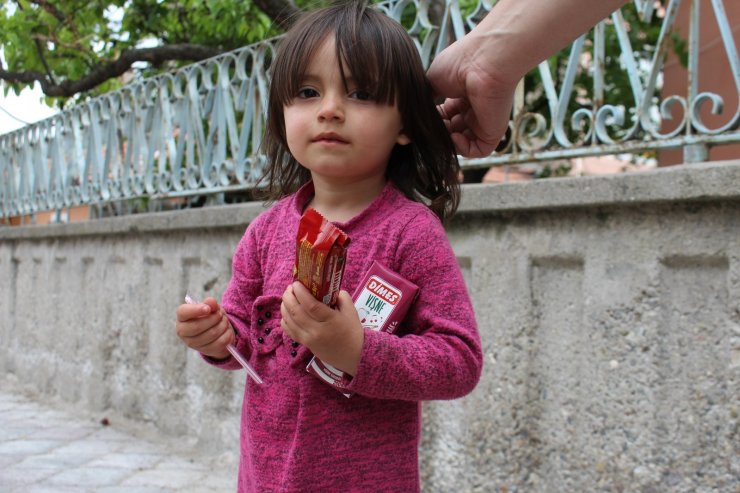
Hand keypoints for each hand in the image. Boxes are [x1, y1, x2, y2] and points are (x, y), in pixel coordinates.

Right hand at [175, 297, 233, 359]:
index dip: (195, 310)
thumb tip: (210, 301)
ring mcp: (194, 344)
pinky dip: (227, 334)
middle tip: (220, 314)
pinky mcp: (206, 350)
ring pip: (211, 334)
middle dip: (214, 318)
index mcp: (182, 318)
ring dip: (223, 325)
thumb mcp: (210, 307)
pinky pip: (220, 342)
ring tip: (224, 321)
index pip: (183, 313)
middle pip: (198, 326)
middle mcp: (183, 332)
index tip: (207, 308)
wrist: (216, 332)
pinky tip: (226, 330)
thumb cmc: (209, 316)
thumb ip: (210, 303)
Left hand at [280, 282, 363, 375]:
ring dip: (284, 306)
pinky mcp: (304, 344)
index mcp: (330, 320)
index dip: (301, 293)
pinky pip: (289, 331)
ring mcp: (309, 339)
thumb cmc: (352, 332)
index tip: (296, 283)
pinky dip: (285, 319)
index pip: (311, 305)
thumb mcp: (352, 311)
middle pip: (296, 312)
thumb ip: (341, 297)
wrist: (351, 356)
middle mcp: (317, 331)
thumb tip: (328, 288)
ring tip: (287, 297)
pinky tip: (286, 312)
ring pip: (290, 321)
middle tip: (290, 288)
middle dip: (289, 297)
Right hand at [428, 39, 515, 157]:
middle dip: (437, 132)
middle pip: (450, 131)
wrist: (482, 60)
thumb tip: (410, 117)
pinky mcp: (493, 131)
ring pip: (462, 143)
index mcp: (460, 95)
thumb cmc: (458, 63)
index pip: (443, 117)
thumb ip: (423, 100)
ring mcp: (483, 121)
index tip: (417, 122)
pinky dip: (463, 148)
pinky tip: (455, 135)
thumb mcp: (431, 80)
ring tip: (440, 131)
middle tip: (426, 129)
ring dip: (447, 141)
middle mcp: (472, 109)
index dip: (431, 121)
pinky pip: (478, 150)